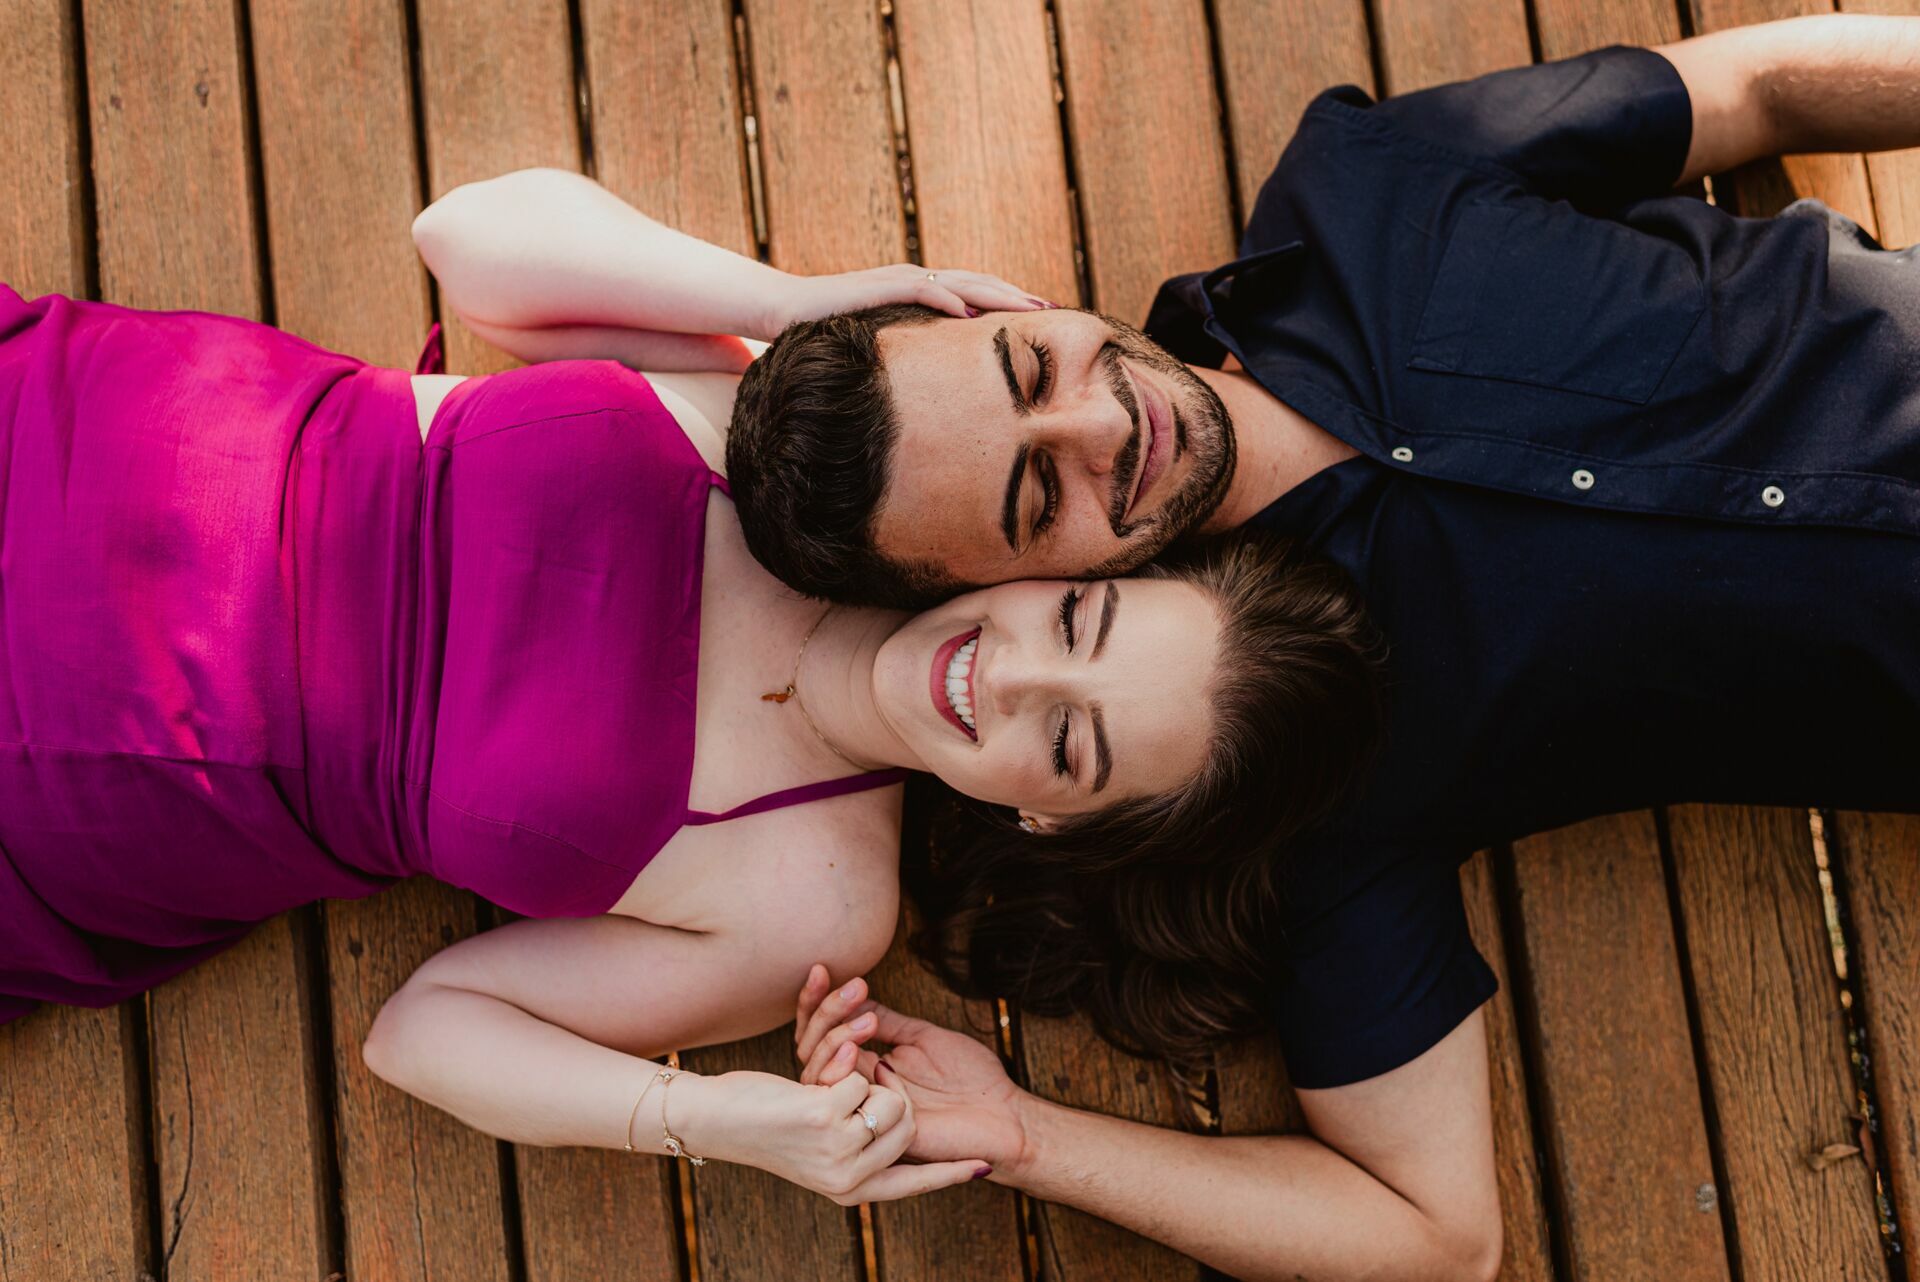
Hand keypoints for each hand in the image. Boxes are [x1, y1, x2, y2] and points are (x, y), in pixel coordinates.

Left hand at [673, 1067, 989, 1203]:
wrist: (716, 1120)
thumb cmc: (765, 1126)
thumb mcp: (816, 1151)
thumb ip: (855, 1150)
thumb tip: (896, 1138)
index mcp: (850, 1190)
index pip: (912, 1185)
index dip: (948, 1173)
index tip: (984, 1165)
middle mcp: (847, 1178)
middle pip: (906, 1125)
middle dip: (889, 1096)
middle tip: (855, 1086)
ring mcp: (837, 1150)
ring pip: (888, 1099)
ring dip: (859, 1080)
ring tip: (822, 1089)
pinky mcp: (824, 1117)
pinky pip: (859, 1077)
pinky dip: (838, 1067)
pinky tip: (809, 1083)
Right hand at [763, 264, 1058, 335]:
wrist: (784, 310)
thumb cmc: (833, 330)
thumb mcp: (886, 343)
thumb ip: (914, 350)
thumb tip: (942, 382)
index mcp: (922, 292)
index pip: (976, 294)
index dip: (1011, 303)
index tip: (1045, 318)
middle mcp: (916, 280)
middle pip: (978, 284)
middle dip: (1017, 295)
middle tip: (1053, 308)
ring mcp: (898, 280)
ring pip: (959, 283)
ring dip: (996, 294)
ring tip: (1028, 306)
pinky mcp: (877, 288)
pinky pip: (920, 292)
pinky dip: (947, 300)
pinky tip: (972, 315)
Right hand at [794, 966, 1030, 1176]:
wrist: (1004, 1116)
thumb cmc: (972, 1077)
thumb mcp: (924, 1038)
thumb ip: (888, 1021)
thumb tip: (856, 996)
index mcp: (868, 1067)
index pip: (824, 1034)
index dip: (815, 1003)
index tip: (821, 969)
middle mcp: (861, 1088)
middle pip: (811, 1052)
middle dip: (819, 1014)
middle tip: (841, 985)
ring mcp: (867, 1107)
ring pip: (817, 1076)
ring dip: (832, 1038)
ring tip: (864, 1019)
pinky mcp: (879, 1127)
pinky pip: (844, 1101)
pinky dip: (843, 1068)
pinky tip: (863, 1048)